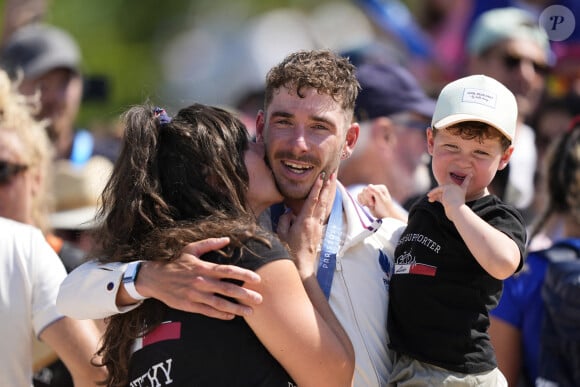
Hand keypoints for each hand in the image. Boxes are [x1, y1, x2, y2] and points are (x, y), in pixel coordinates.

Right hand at [137, 237, 262, 319]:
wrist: (155, 278)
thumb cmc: (176, 263)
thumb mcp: (191, 249)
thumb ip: (210, 244)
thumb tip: (227, 239)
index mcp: (204, 267)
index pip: (228, 271)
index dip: (244, 275)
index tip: (257, 279)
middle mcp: (202, 282)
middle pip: (228, 289)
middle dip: (245, 294)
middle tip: (260, 299)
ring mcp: (196, 295)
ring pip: (220, 303)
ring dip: (236, 308)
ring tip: (250, 312)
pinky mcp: (190, 305)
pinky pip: (208, 311)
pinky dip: (221, 314)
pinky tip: (231, 316)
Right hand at [277, 173, 331, 276]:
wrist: (302, 266)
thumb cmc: (289, 251)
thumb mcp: (281, 235)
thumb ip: (284, 220)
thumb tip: (288, 211)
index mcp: (304, 222)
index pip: (312, 201)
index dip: (317, 188)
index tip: (320, 177)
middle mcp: (314, 222)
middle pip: (322, 201)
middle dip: (327, 186)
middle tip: (332, 173)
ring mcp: (318, 227)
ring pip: (325, 206)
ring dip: (328, 193)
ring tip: (332, 182)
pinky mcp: (319, 231)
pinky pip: (323, 213)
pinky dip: (325, 203)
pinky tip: (326, 198)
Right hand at [357, 184, 393, 218]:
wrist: (385, 217)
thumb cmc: (385, 209)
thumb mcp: (381, 200)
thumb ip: (376, 192)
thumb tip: (369, 185)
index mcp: (380, 188)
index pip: (368, 188)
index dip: (368, 197)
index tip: (373, 204)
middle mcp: (375, 189)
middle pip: (364, 191)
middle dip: (367, 200)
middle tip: (373, 205)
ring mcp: (371, 193)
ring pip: (361, 194)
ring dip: (364, 201)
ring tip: (371, 206)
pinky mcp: (367, 198)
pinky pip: (359, 196)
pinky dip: (361, 201)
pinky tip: (366, 205)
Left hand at [427, 174, 471, 219]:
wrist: (457, 211)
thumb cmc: (455, 212)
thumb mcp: (450, 206)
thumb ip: (445, 201)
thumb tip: (437, 198)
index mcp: (462, 192)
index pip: (465, 184)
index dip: (468, 179)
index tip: (470, 174)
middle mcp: (458, 188)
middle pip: (447, 188)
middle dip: (438, 193)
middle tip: (430, 197)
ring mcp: (453, 187)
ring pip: (441, 189)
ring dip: (434, 194)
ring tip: (429, 198)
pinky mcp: (447, 188)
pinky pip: (438, 190)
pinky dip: (432, 193)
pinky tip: (428, 196)